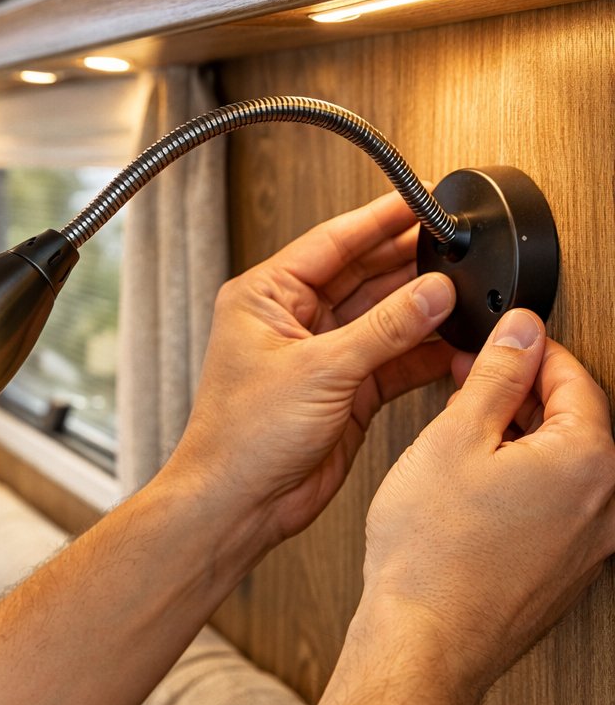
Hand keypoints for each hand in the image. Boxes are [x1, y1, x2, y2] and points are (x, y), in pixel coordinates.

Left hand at [164, 191, 456, 548]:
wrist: (238, 505)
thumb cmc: (243, 438)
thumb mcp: (320, 371)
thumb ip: (384, 329)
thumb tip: (432, 292)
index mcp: (266, 296)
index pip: (332, 242)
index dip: (380, 220)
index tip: (422, 199)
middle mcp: (292, 321)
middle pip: (362, 276)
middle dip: (409, 262)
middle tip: (457, 247)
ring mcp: (321, 357)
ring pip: (382, 318)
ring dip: (421, 309)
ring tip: (466, 291)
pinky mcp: (345, 392)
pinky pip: (392, 360)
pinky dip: (423, 353)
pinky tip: (455, 342)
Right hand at [361, 308, 614, 696]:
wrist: (424, 643)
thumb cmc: (432, 554)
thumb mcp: (456, 436)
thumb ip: (497, 374)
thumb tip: (521, 332)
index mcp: (588, 461)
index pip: (576, 378)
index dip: (531, 350)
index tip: (500, 342)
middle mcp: (606, 505)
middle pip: (577, 422)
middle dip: (525, 394)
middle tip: (473, 384)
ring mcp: (590, 545)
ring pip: (566, 467)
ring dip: (523, 440)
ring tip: (465, 436)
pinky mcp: (567, 573)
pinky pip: (557, 508)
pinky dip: (524, 484)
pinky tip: (474, 489)